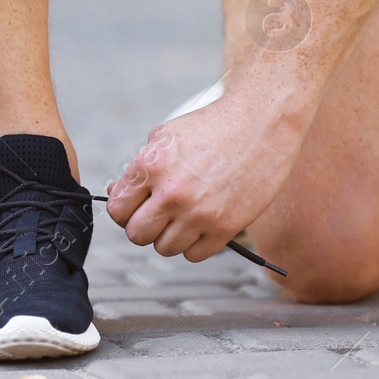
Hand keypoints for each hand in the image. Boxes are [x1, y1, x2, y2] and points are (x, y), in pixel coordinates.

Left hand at [106, 76, 310, 261]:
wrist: (261, 123)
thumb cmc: (212, 127)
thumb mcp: (165, 137)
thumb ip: (138, 170)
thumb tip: (118, 196)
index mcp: (151, 167)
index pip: (117, 211)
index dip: (125, 211)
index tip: (137, 207)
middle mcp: (172, 193)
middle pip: (137, 236)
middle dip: (146, 226)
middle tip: (160, 214)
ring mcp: (199, 213)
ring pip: (165, 249)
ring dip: (171, 236)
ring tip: (185, 215)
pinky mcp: (225, 227)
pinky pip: (194, 255)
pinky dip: (196, 243)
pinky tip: (204, 222)